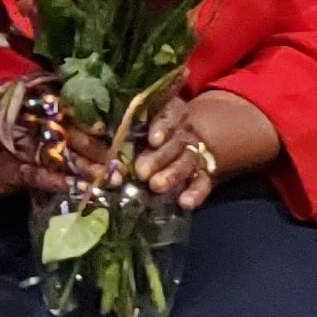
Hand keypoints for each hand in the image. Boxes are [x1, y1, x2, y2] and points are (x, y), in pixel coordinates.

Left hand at [133, 89, 279, 211]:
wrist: (188, 141)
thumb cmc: (149, 133)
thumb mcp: (141, 125)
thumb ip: (129, 132)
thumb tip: (111, 147)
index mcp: (170, 114)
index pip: (170, 113)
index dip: (163, 126)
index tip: (154, 140)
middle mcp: (185, 132)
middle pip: (176, 142)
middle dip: (159, 157)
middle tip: (142, 172)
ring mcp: (196, 153)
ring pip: (187, 161)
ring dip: (173, 174)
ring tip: (156, 186)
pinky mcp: (204, 174)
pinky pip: (202, 182)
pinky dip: (195, 193)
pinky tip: (185, 203)